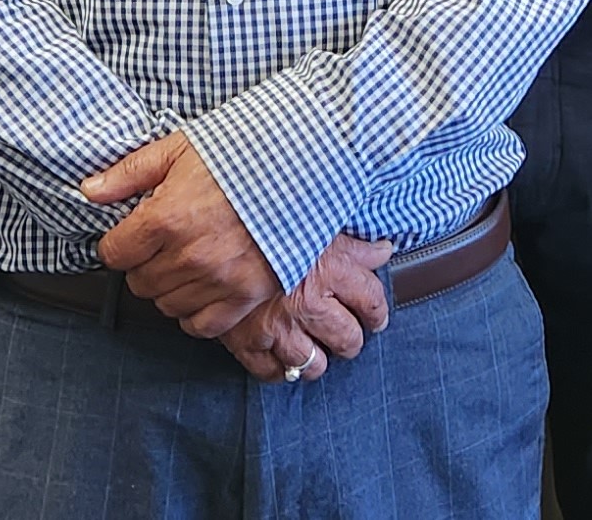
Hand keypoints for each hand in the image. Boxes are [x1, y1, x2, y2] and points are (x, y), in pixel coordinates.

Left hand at [83, 133, 275, 339]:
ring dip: (169, 287)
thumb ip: (129, 174)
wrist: (300, 166)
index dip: (118, 243)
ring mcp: (218, 280)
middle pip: (138, 282)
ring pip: (166, 305)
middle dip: (144, 263)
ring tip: (187, 260)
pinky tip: (202, 287)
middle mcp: (188, 256)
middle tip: (164, 243)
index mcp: (165, 219)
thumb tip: (90, 190)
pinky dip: (195, 312)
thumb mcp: (179, 149)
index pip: (113, 254)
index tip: (131, 235)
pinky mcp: (246, 296)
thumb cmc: (241, 154)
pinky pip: (201, 325)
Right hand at [215, 234, 394, 379]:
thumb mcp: (314, 221)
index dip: (377, 312)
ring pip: (313, 363)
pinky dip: (278, 369)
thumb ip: (352, 241)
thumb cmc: (262, 220)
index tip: (375, 317)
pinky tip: (279, 358)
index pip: (371, 301)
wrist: (208, 230)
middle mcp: (309, 304)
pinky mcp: (246, 341)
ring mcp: (278, 327)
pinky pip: (270, 372)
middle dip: (350, 340)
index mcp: (330, 270)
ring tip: (313, 348)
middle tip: (346, 336)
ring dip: (316, 359)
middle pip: (347, 340)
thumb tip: (383, 249)